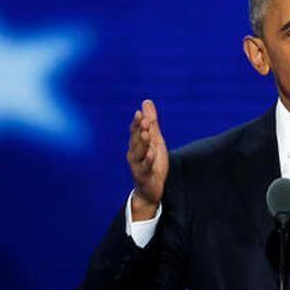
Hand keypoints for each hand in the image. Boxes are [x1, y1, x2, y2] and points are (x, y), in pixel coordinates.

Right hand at [126, 99, 168, 220]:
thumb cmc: (152, 162)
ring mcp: (138, 165)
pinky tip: (151, 154)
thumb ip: (152, 123)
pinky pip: (145, 168)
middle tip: (145, 121)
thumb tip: (146, 101)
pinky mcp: (144, 176)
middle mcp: (134, 154)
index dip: (136, 123)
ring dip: (142, 143)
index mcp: (136, 145)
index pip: (135, 132)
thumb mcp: (155, 140)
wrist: (151, 188)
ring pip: (139, 153)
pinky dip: (148, 161)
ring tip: (147, 134)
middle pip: (136, 140)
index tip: (139, 113)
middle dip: (140, 130)